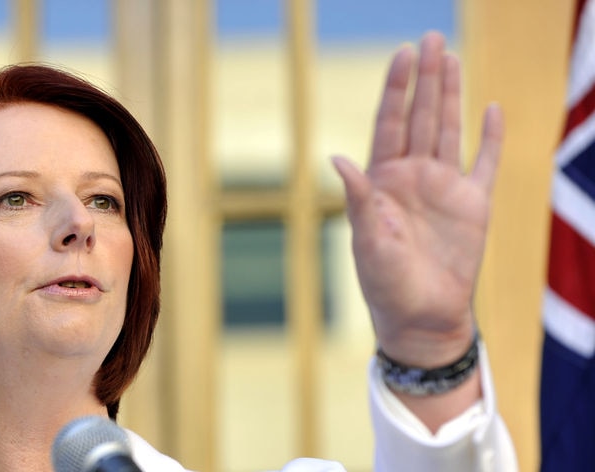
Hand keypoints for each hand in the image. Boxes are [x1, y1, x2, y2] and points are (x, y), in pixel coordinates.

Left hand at [332, 32, 503, 367]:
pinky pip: (483, 162)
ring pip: (448, 129)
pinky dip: (490, 137)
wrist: (422, 318)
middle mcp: (412, 176)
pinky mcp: (473, 204)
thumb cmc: (386, 284)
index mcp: (382, 180)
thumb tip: (335, 158)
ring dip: (451, 94)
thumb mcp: (368, 241)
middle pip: (420, 116)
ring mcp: (443, 187)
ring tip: (451, 57)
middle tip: (430, 38)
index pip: (389, 123)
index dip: (396, 89)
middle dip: (425, 78)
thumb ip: (358, 199)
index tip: (403, 54)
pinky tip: (490, 108)